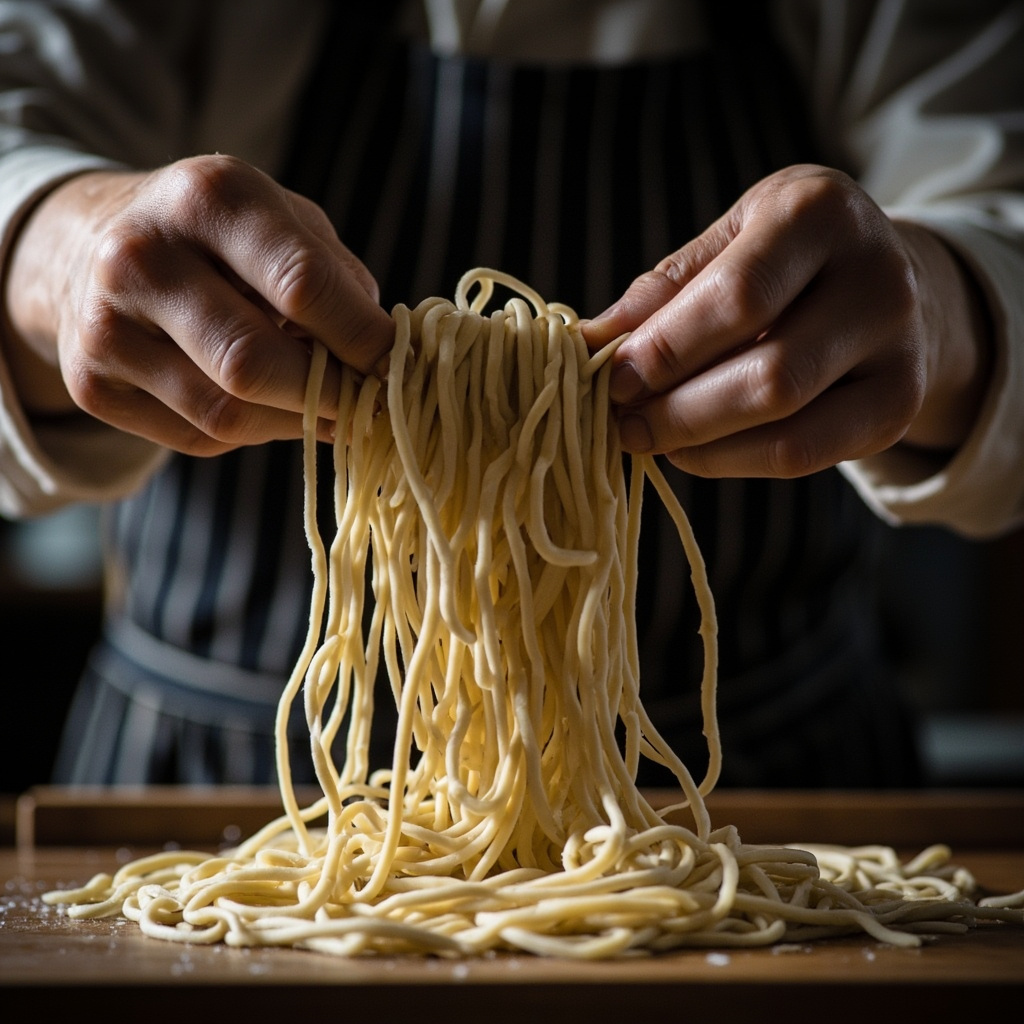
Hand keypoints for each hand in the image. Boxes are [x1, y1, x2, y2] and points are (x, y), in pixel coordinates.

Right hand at [2, 154, 394, 453]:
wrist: (91, 244)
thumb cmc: (219, 236)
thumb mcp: (282, 220)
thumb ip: (337, 280)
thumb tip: (384, 361)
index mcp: (207, 198)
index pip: (302, 284)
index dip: (362, 338)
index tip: (399, 366)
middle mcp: (141, 256)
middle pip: (255, 361)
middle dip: (329, 393)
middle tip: (368, 403)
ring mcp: (105, 324)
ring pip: (228, 413)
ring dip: (293, 420)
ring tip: (323, 403)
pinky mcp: (91, 382)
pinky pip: (199, 436)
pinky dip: (250, 432)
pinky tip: (263, 404)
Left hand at [582, 164, 990, 477]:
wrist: (884, 277)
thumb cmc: (785, 255)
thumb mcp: (728, 241)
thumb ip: (665, 290)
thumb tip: (591, 342)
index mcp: (820, 212)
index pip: (739, 295)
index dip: (668, 349)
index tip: (614, 379)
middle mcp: (878, 276)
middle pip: (770, 374)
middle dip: (679, 410)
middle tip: (624, 423)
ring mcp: (900, 347)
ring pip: (788, 422)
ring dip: (700, 443)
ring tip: (647, 437)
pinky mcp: (898, 406)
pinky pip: (806, 456)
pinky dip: (734, 462)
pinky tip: (693, 451)